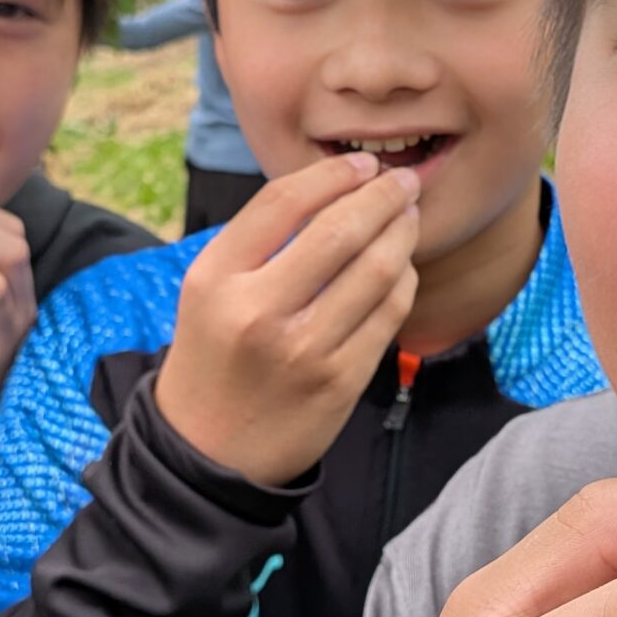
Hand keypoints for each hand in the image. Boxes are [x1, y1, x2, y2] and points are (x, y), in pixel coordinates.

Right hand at [151, 152, 422, 486]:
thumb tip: (335, 189)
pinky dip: (403, 280)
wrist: (207, 452)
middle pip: (340, 228)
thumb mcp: (208, 290)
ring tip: (408, 217)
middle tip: (404, 182)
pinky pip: (389, 313)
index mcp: (216, 278)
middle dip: (384, 195)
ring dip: (402, 232)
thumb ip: (258, 241)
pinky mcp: (341, 380)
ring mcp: (304, 349)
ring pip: (376, 268)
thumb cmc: (214, 356)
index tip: (362, 164)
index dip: (333, 174)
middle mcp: (258, 311)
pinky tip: (401, 267)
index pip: (284, 201)